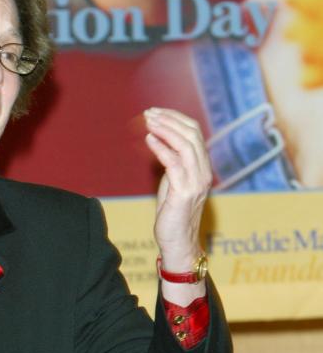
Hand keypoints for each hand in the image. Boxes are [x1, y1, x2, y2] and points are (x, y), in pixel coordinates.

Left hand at [144, 108, 210, 272]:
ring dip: (165, 129)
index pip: (195, 133)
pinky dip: (161, 148)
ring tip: (148, 122)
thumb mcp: (174, 181)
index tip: (157, 111)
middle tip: (149, 113)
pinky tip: (148, 140)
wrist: (178, 242)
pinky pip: (174, 163)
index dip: (176, 118)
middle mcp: (204, 172)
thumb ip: (172, 161)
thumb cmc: (173, 212)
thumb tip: (159, 139)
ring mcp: (196, 182)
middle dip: (169, 119)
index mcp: (203, 167)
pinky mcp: (184, 193)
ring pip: (185, 145)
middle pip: (192, 134)